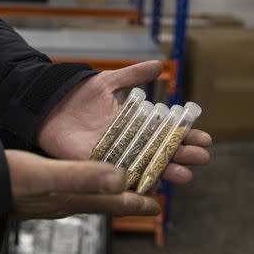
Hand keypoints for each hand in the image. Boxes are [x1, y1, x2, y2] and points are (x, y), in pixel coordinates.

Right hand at [6, 150, 159, 219]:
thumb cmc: (11, 180)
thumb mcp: (48, 175)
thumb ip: (83, 177)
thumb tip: (120, 178)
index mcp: (74, 198)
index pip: (114, 203)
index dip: (137, 203)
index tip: (156, 205)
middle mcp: (69, 201)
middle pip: (107, 202)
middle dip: (129, 199)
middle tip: (146, 194)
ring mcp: (56, 198)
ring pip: (94, 197)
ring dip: (111, 193)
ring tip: (122, 185)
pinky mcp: (46, 192)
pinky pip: (77, 190)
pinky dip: (91, 185)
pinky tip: (86, 180)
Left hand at [37, 61, 211, 184]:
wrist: (48, 104)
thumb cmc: (77, 94)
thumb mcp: (108, 81)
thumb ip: (132, 75)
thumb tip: (160, 65)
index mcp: (133, 123)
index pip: (164, 132)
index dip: (184, 135)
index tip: (205, 138)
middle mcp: (127, 142)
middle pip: (159, 152)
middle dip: (181, 155)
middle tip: (201, 158)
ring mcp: (113, 155)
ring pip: (144, 166)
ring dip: (164, 171)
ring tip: (184, 174)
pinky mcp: (95, 165)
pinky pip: (117, 177)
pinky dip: (133, 183)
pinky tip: (151, 189)